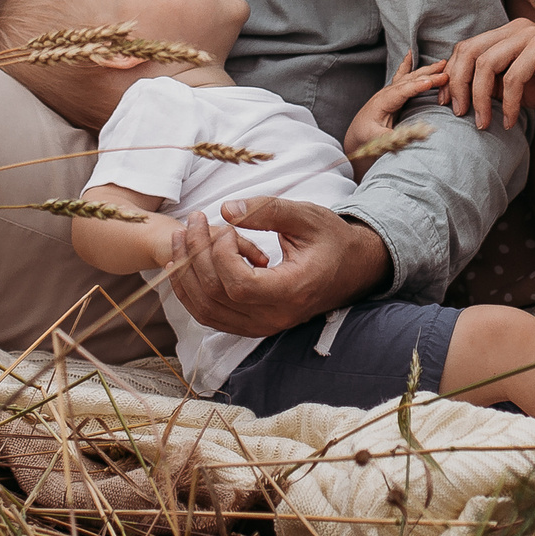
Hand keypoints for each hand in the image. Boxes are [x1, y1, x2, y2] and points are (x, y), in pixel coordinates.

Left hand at [162, 197, 388, 337]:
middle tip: (194, 219)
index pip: (240, 285)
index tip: (228, 226)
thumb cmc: (331, 239)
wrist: (352, 268)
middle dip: (196, 255)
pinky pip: (210, 315)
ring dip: (186, 274)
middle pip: (216, 297)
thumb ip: (267, 210)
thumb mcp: (306, 216)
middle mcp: (275, 317)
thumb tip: (226, 209)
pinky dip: (191, 291)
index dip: (222, 253)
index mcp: (292, 291)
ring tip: (182, 237)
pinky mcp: (252, 324)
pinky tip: (186, 263)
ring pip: (206, 310)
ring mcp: (262, 326)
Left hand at [343, 52, 446, 161]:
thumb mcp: (378, 141)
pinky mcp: (393, 94)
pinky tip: (411, 54)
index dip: (416, 86)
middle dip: (428, 75)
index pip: (402, 92)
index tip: (431, 82)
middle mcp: (387, 93)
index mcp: (383, 103)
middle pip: (409, 81)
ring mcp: (390, 91)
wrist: (356, 135)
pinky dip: (408, 64)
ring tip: (442, 63)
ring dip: (426, 70)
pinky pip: (402, 76)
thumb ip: (394, 138)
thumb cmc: (366, 138)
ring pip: (409, 77)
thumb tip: (413, 137)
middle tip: (446, 72)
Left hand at [442, 17, 534, 130]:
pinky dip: (507, 103)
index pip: (467, 49)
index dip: (453, 76)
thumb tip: (468, 95)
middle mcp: (517, 29)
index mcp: (510, 35)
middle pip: (468, 52)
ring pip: (485, 64)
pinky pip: (512, 78)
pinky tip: (511, 122)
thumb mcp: (526, 90)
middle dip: (459, 86)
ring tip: (484, 123)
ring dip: (480, 98)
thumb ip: (498, 86)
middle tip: (460, 115)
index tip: (449, 105)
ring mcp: (531, 35)